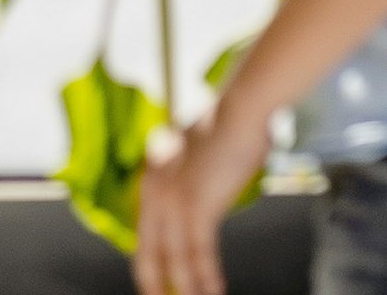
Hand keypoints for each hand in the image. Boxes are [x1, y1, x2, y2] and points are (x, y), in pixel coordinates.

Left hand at [132, 109, 269, 294]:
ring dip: (188, 289)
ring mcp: (173, 199)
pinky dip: (208, 277)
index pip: (144, 232)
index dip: (150, 262)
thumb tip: (195, 195)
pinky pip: (199, 254)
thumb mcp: (196, 153)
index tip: (154, 284)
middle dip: (155, 284)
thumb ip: (187, 176)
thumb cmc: (229, 127)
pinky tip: (215, 291)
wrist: (242, 109)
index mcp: (151, 176)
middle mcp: (153, 190)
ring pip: (176, 259)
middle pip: (149, 252)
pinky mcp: (197, 206)